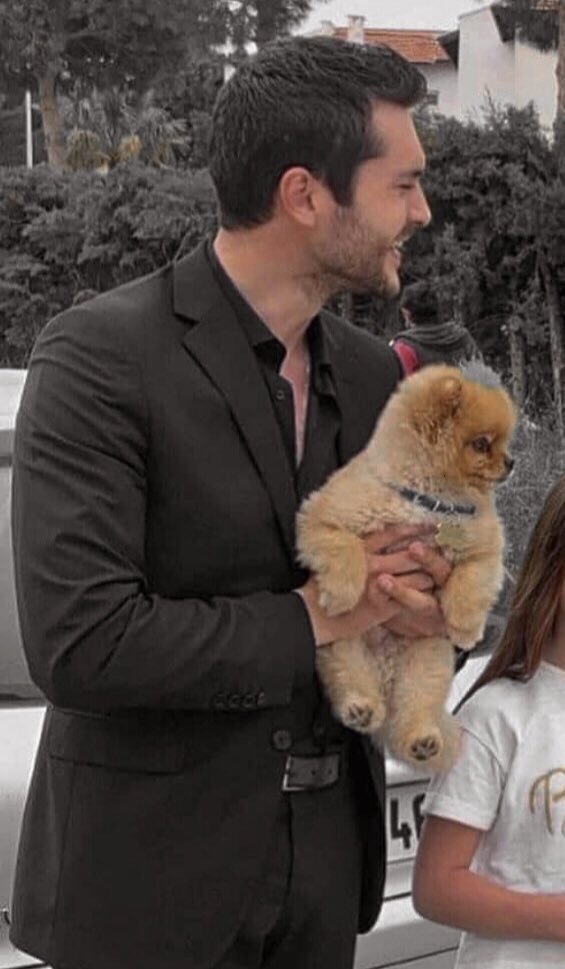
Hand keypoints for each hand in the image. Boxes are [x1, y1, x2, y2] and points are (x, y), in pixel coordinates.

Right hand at [297, 524, 448, 645]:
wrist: (315, 616)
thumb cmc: (324, 587)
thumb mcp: (340, 559)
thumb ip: (358, 548)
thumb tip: (375, 535)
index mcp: (360, 550)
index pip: (392, 533)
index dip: (413, 527)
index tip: (430, 522)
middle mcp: (372, 565)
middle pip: (411, 553)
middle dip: (430, 551)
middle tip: (446, 546)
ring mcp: (380, 586)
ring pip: (418, 576)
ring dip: (432, 575)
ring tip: (442, 572)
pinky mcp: (385, 607)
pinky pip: (413, 598)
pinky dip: (425, 595)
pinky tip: (433, 593)